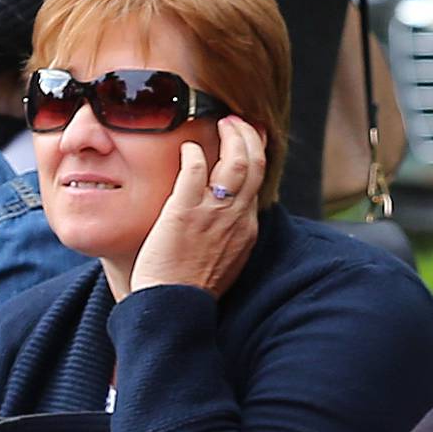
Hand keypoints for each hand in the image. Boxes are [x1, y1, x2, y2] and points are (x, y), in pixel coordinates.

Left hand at [128, 117, 264, 297]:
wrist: (173, 309)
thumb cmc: (189, 290)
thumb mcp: (223, 263)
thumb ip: (227, 238)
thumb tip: (223, 226)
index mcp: (246, 230)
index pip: (258, 182)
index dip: (257, 155)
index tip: (251, 140)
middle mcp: (235, 218)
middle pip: (254, 164)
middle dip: (248, 136)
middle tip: (237, 122)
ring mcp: (212, 213)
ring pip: (235, 162)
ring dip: (231, 137)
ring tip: (222, 123)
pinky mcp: (184, 212)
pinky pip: (194, 171)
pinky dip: (193, 154)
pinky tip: (186, 147)